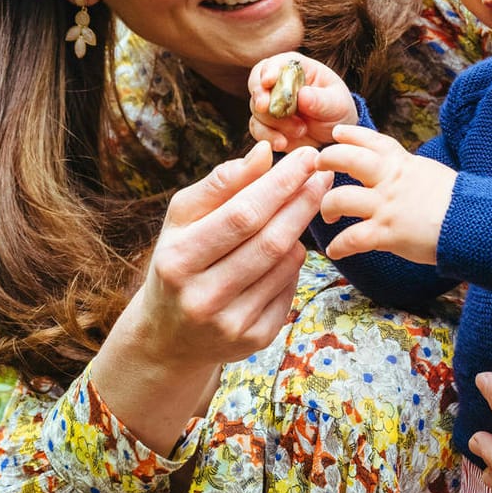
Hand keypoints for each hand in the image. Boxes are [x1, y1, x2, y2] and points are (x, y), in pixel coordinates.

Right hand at [91, 141, 332, 452]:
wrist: (168, 335)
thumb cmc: (179, 259)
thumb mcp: (183, 219)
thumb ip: (221, 183)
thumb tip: (264, 152)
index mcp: (179, 260)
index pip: (243, 214)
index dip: (280, 183)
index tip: (307, 156)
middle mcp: (202, 298)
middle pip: (270, 241)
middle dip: (302, 201)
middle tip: (323, 173)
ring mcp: (230, 324)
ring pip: (285, 265)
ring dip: (300, 230)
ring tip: (303, 205)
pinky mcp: (253, 340)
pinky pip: (289, 289)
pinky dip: (294, 263)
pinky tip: (289, 247)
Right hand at [246, 53, 357, 150]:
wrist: (334, 136)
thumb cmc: (337, 111)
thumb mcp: (337, 104)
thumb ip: (321, 100)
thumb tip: (303, 94)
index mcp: (296, 69)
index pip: (276, 63)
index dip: (269, 70)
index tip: (268, 81)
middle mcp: (278, 84)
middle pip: (257, 83)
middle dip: (260, 95)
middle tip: (265, 107)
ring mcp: (270, 104)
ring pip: (257, 109)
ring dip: (273, 122)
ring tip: (300, 130)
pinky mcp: (267, 125)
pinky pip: (258, 129)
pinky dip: (267, 136)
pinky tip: (282, 143)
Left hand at [316, 124, 454, 263]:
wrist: (472, 222)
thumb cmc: (457, 202)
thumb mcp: (431, 174)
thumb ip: (409, 171)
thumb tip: (400, 172)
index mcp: (403, 164)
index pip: (372, 141)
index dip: (351, 135)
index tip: (337, 134)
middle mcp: (390, 180)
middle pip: (347, 159)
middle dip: (327, 160)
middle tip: (318, 167)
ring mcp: (386, 206)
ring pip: (340, 198)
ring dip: (328, 207)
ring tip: (329, 215)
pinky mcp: (386, 233)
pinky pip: (352, 239)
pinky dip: (339, 246)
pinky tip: (334, 251)